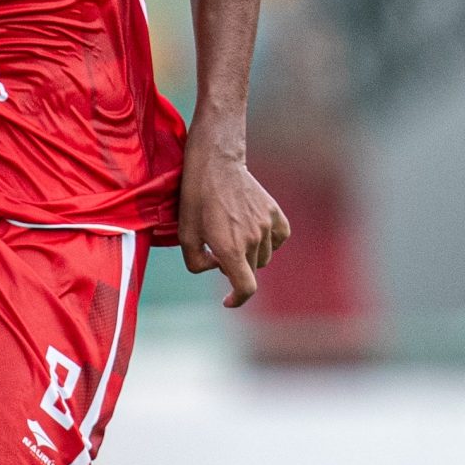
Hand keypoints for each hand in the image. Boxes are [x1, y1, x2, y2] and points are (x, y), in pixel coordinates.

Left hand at [177, 136, 289, 307]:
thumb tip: (217, 268)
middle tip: (220, 252)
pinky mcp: (274, 213)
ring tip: (233, 237)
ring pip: (265, 257)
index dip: (237, 299)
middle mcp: (252, 239)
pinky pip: (278, 239)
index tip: (228, 300)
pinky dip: (268, 242)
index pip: (246, 287)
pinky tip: (253, 232)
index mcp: (230, 248)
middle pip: (252, 271)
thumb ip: (198, 262)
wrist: (216, 164)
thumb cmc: (196, 199)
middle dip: (237, 270)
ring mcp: (266, 225)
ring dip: (251, 256)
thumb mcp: (185, 235)